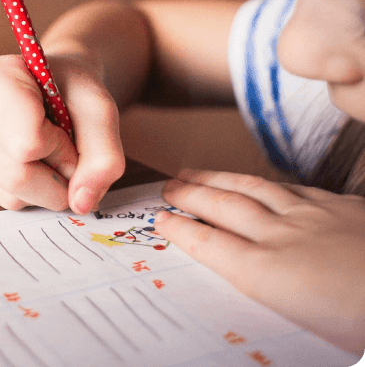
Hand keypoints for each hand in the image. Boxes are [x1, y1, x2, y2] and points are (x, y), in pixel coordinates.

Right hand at [0, 54, 124, 213]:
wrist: (49, 87)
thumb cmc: (70, 90)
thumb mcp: (99, 109)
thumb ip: (104, 154)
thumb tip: (81, 203)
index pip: (27, 143)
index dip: (61, 148)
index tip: (67, 129)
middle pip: (14, 176)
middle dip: (56, 179)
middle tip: (67, 155)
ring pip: (7, 195)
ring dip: (43, 188)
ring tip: (46, 154)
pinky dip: (26, 192)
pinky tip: (27, 161)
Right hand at [154, 168, 364, 354]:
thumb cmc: (359, 324)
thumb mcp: (304, 330)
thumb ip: (267, 299)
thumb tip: (243, 285)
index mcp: (269, 275)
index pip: (211, 244)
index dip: (181, 229)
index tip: (159, 219)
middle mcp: (283, 238)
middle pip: (225, 208)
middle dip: (191, 195)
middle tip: (168, 185)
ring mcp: (315, 218)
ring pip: (254, 190)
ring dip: (219, 180)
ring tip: (196, 172)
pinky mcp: (344, 209)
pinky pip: (294, 189)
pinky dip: (267, 184)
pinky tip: (261, 182)